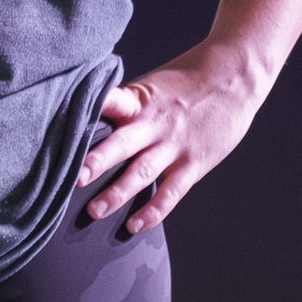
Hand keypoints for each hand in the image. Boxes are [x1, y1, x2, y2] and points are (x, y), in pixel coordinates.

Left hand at [78, 48, 261, 235]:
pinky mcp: (193, 163)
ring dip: (117, 193)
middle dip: (96, 162)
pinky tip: (135, 225)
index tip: (65, 126)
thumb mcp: (152, 86)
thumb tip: (86, 120)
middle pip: (122, 144)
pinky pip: (171, 192)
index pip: (110, 103)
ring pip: (142, 173)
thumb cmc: (189, 81)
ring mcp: (174, 145)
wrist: (236, 76)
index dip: (90, 113)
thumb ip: (123, 106)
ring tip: (94, 211)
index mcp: (139, 100)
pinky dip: (153, 211)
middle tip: (74, 178)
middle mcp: (154, 123)